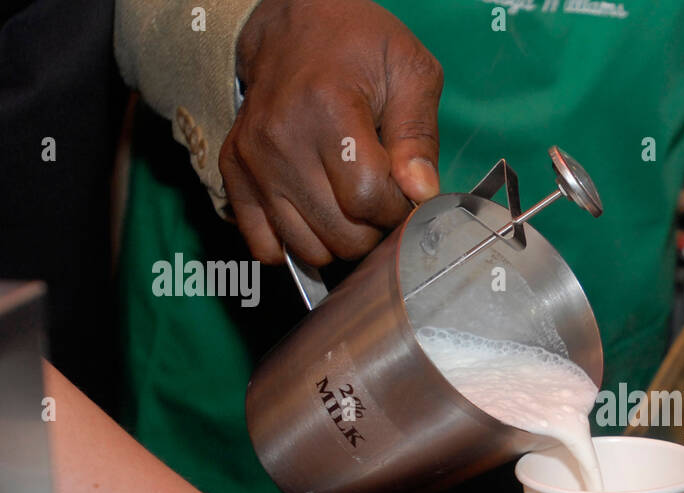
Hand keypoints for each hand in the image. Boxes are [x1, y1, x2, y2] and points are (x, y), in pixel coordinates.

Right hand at [221, 0, 443, 264]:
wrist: (295, 24)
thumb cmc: (360, 46)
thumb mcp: (410, 72)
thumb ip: (419, 136)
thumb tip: (420, 193)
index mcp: (328, 108)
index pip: (368, 199)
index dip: (397, 208)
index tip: (404, 193)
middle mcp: (281, 139)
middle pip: (340, 234)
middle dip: (373, 229)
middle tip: (381, 200)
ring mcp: (253, 161)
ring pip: (308, 249)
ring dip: (339, 241)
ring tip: (350, 205)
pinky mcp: (234, 173)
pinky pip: (265, 246)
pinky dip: (295, 244)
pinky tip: (316, 217)